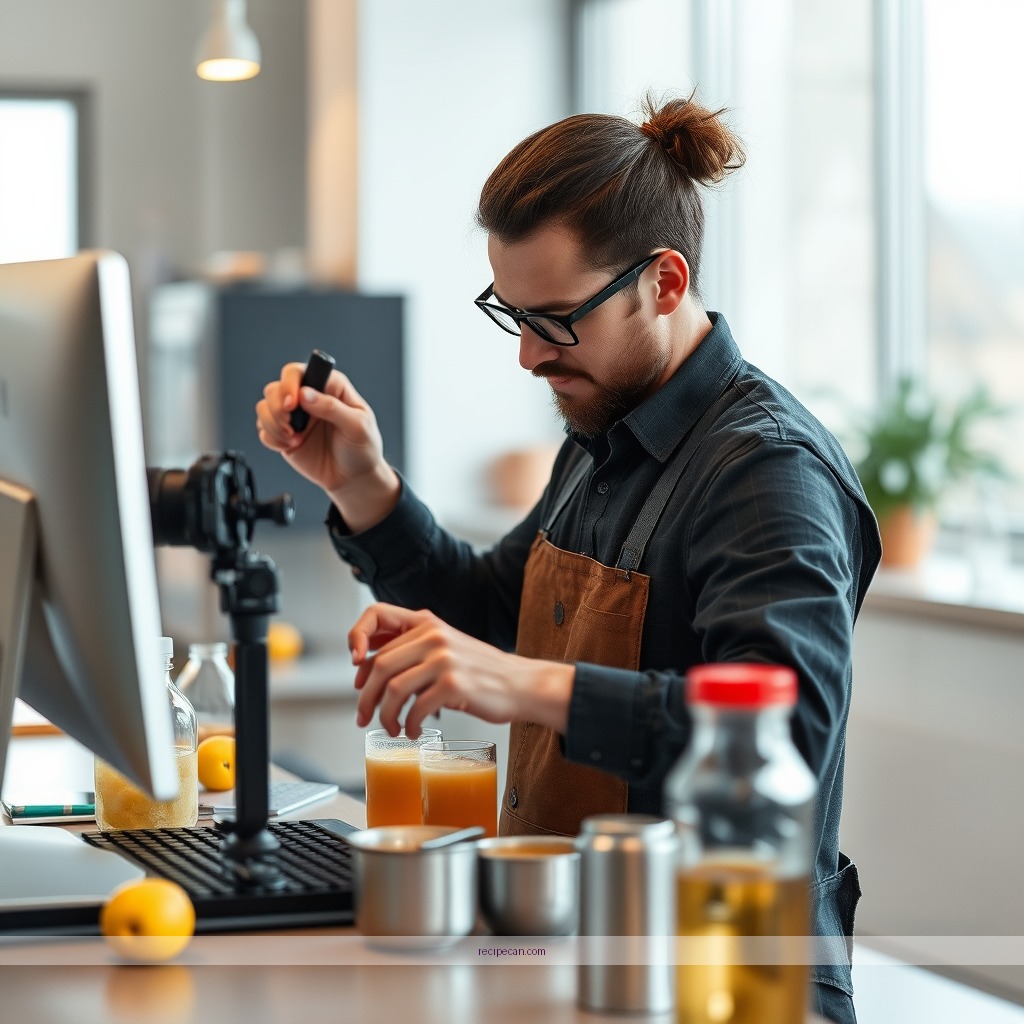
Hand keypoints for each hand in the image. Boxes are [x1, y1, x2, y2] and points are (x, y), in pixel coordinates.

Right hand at [255, 362, 399, 531]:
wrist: (355, 478)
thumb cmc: (363, 448)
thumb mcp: (358, 426)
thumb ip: (332, 407)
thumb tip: (305, 394)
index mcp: (329, 387)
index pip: (298, 372)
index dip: (289, 383)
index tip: (293, 403)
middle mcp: (308, 398)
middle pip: (275, 388)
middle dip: (277, 407)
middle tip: (290, 424)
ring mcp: (295, 417)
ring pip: (264, 407)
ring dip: (273, 424)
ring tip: (295, 438)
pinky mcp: (285, 435)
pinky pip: (264, 430)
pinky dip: (272, 439)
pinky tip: (291, 446)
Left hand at [349, 603, 573, 737]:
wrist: (520, 684)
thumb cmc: (478, 671)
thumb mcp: (444, 648)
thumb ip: (411, 651)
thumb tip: (365, 669)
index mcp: (427, 622)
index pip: (377, 616)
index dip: (356, 638)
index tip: (355, 671)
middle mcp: (434, 635)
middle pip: (380, 664)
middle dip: (366, 697)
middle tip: (362, 717)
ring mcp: (444, 659)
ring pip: (393, 689)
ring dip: (385, 715)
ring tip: (392, 728)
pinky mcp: (454, 684)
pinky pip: (416, 708)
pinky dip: (408, 725)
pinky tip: (413, 731)